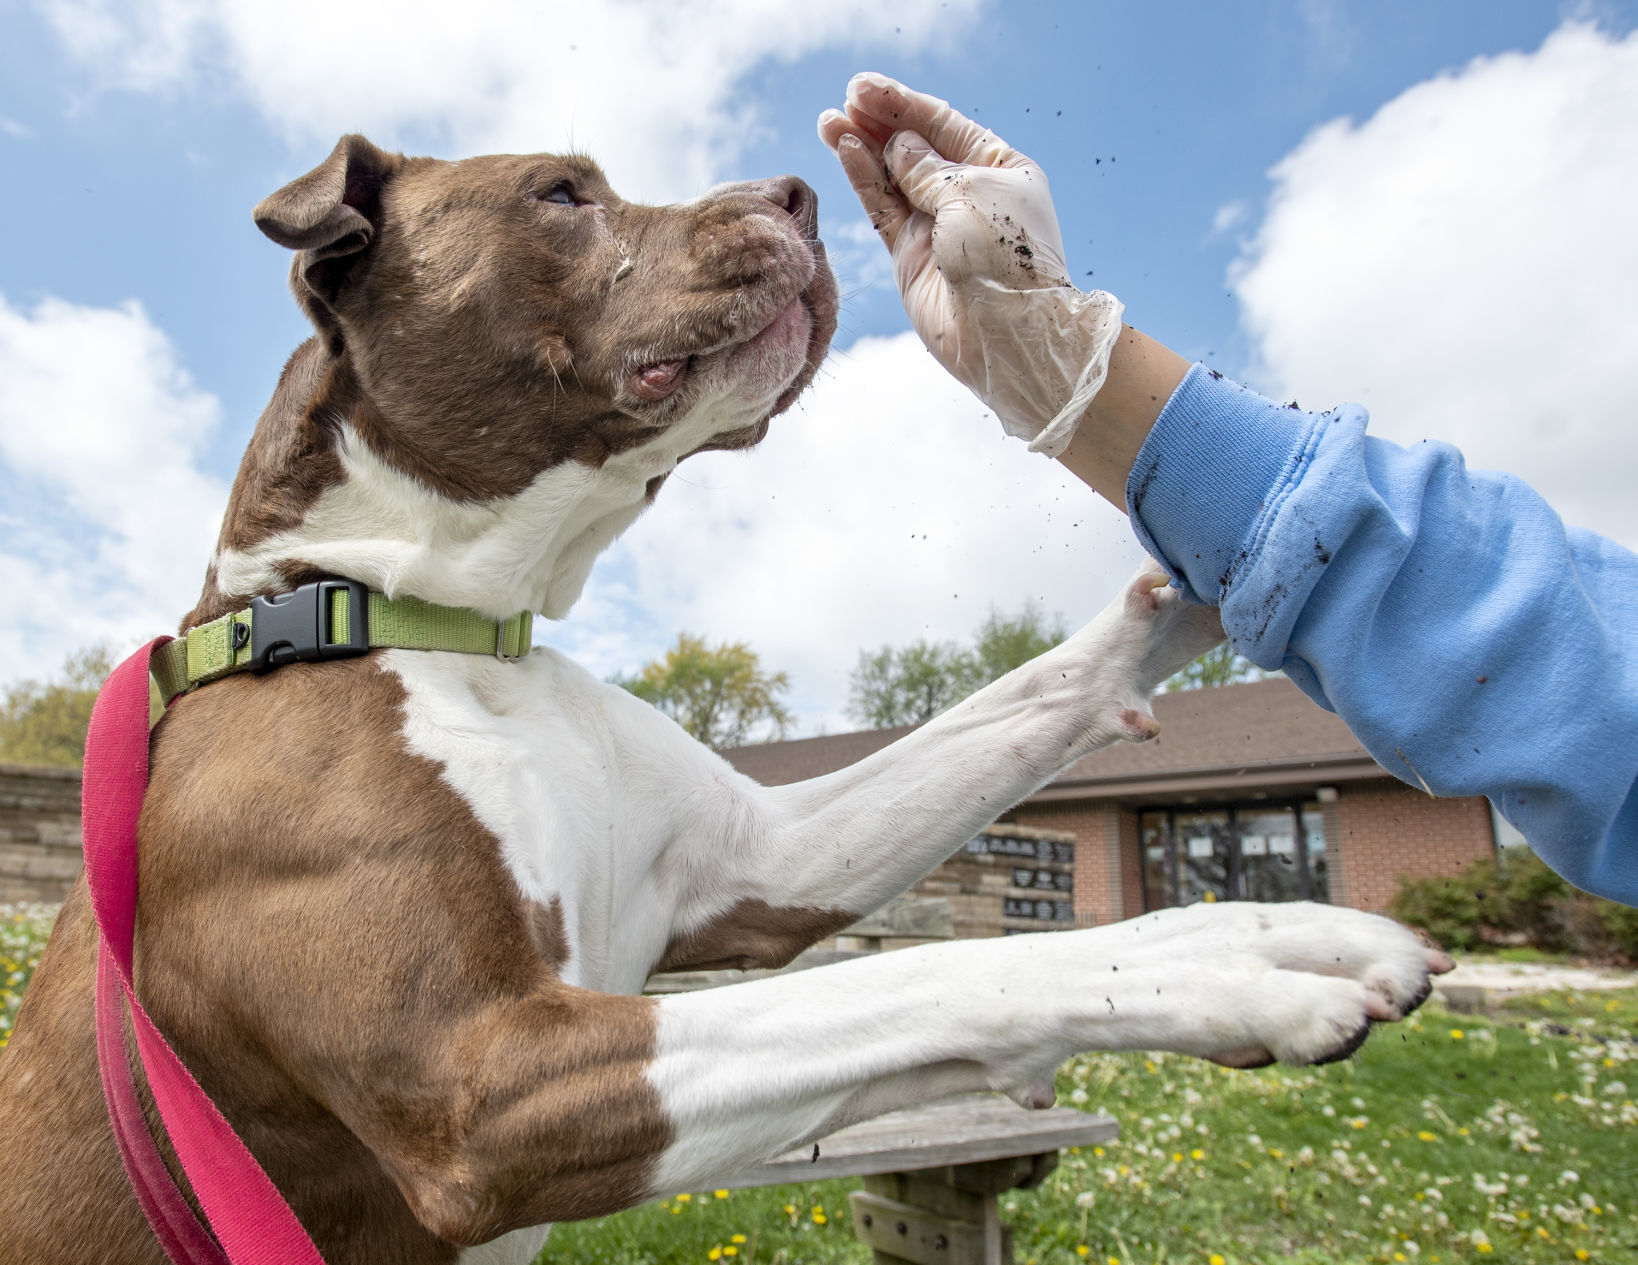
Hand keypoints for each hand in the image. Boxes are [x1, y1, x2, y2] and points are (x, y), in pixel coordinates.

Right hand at [819, 72, 1122, 456]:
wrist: (1005, 336)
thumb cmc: (1005, 259)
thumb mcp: (970, 196)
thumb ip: (927, 168)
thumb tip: (899, 146)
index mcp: (998, 169)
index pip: (944, 125)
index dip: (903, 104)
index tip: (863, 87)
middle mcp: (966, 194)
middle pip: (913, 147)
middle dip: (879, 122)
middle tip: (846, 99)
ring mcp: (935, 225)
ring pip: (890, 177)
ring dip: (861, 147)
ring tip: (829, 121)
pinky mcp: (909, 254)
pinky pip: (881, 209)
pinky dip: (863, 180)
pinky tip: (843, 151)